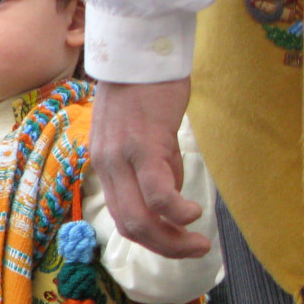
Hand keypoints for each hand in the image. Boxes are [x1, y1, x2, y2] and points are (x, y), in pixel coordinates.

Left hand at [89, 78, 209, 258]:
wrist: (141, 52)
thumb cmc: (146, 90)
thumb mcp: (143, 135)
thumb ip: (155, 166)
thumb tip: (172, 197)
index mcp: (104, 165)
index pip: (122, 216)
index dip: (150, 238)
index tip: (176, 243)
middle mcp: (106, 166)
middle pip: (129, 225)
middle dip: (163, 247)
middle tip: (193, 251)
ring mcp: (121, 157)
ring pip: (140, 216)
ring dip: (172, 239)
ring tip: (199, 243)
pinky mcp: (143, 145)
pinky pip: (157, 191)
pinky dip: (175, 211)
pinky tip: (193, 216)